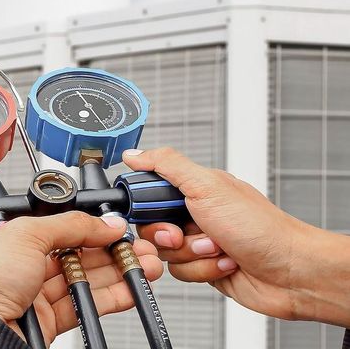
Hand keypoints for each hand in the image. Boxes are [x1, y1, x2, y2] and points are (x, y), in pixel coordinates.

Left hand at [0, 211, 163, 345]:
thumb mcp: (25, 235)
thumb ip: (68, 225)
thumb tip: (101, 222)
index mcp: (8, 241)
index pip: (57, 230)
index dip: (89, 228)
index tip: (116, 227)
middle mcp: (19, 268)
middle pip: (74, 256)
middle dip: (109, 250)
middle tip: (138, 246)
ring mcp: (32, 297)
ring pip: (82, 281)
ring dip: (116, 273)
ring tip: (146, 265)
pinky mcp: (45, 324)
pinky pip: (83, 308)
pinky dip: (109, 298)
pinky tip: (128, 289)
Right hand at [127, 147, 349, 327]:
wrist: (291, 272)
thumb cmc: (261, 227)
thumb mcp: (208, 186)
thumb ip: (167, 165)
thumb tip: (134, 153)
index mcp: (195, 188)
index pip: (148, 192)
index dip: (146, 206)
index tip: (157, 212)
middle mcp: (196, 213)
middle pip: (151, 226)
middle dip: (169, 234)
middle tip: (186, 233)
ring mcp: (200, 241)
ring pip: (165, 252)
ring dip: (192, 253)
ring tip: (219, 248)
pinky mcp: (205, 267)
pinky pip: (180, 272)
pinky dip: (203, 269)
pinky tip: (226, 263)